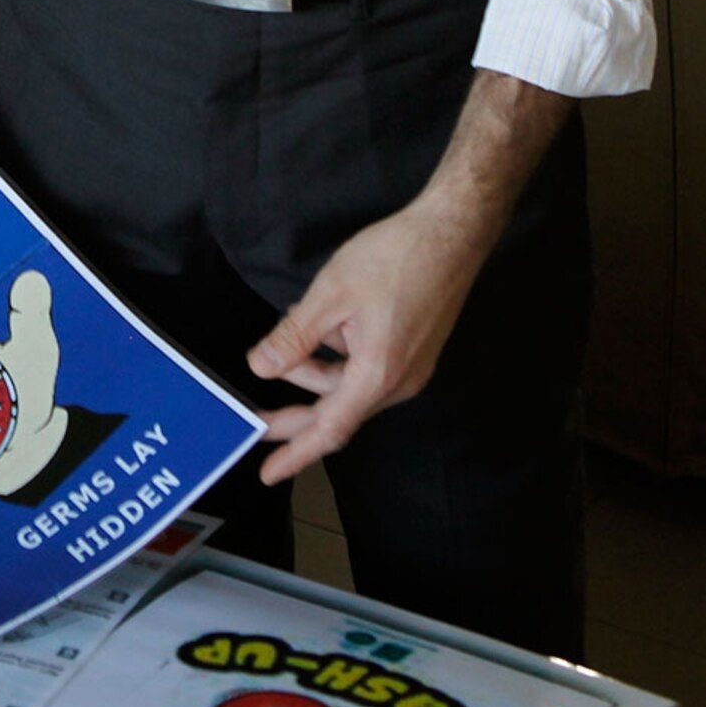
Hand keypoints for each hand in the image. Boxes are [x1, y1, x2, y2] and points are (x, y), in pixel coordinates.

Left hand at [247, 197, 497, 483]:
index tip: (269, 473)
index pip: (330, 429)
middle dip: (295, 415)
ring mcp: (409, 368)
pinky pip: (365, 368)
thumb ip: (294, 338)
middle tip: (255, 419)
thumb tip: (261, 368)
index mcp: (377, 374)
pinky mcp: (413, 351)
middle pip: (336, 410)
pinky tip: (320, 326)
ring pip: (348, 384)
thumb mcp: (330, 296)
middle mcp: (398, 382)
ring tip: (290, 334)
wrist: (451, 233)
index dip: (297, 453)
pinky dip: (337, 355)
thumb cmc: (394, 259)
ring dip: (314, 369)